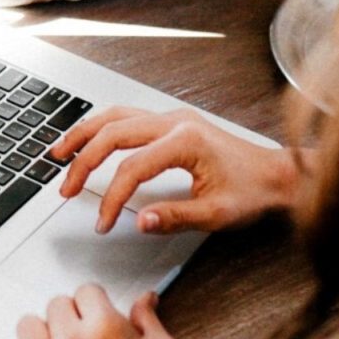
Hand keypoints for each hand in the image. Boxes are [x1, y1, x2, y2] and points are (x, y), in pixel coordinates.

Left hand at [7, 285, 184, 338]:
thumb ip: (148, 320)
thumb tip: (144, 298)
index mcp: (105, 328)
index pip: (86, 291)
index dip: (95, 303)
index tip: (96, 314)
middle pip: (56, 305)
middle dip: (71, 316)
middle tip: (83, 335)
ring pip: (28, 326)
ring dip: (43, 333)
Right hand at [51, 106, 299, 234]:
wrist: (279, 175)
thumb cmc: (254, 191)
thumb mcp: (217, 214)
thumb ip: (176, 217)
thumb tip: (140, 221)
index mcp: (185, 141)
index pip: (131, 168)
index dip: (111, 198)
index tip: (103, 222)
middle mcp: (175, 122)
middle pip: (113, 133)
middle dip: (83, 162)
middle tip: (66, 189)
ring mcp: (173, 118)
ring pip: (115, 116)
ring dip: (84, 134)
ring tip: (59, 154)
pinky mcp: (172, 122)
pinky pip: (127, 117)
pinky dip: (101, 128)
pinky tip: (88, 140)